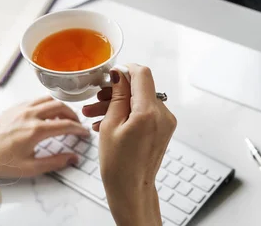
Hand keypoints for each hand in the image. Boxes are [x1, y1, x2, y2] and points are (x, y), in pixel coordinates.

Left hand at [0, 95, 89, 178]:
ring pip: (48, 99)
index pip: (65, 125)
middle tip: (76, 123)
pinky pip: (36, 100)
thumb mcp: (30, 168)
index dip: (78, 128)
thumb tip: (73, 158)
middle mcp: (30, 115)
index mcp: (35, 130)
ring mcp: (21, 108)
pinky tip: (46, 114)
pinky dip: (46, 104)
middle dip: (72, 114)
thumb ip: (55, 163)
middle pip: (60, 107)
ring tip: (63, 117)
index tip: (84, 132)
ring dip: (60, 106)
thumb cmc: (1, 162)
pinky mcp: (14, 107)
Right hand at [82, 64, 176, 225]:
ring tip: (94, 115)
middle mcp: (163, 114)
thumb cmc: (118, 165)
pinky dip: (128, 113)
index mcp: (149, 112)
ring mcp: (165, 121)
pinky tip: (108, 122)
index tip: (111, 75)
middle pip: (140, 88)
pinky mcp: (164, 128)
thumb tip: (120, 74)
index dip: (126, 70)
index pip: (142, 74)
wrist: (131, 190)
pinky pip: (145, 112)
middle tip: (96, 99)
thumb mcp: (110, 125)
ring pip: (140, 100)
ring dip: (119, 103)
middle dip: (116, 91)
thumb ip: (117, 96)